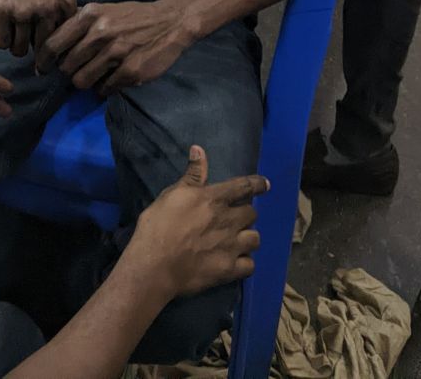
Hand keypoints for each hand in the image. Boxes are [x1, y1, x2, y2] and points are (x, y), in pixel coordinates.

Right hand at [0, 0, 77, 56]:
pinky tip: (0, 24)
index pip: (63, 39)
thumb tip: (60, 40)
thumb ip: (61, 8)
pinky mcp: (0, 12)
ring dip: (14, 43)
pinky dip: (0, 38)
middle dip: (32, 47)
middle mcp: (47, 9)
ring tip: (11, 28)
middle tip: (24, 37)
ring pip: (19, 49)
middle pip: (41, 48)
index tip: (42, 41)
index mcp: (65, 2)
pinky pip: (1, 42)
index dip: (52, 43)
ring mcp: (23, 12)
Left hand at [36, 0, 190, 94]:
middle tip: (77, 70)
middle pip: (66, 67)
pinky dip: (104, 88)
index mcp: (89, 15)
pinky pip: (104, 89)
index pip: (54, 44)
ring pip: (82, 81)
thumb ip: (78, 22)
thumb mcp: (103, 9)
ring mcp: (115, 53)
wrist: (170, 22)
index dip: (44, 60)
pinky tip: (112, 78)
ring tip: (95, 74)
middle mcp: (100, 33)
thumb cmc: (132, 16)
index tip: (43, 68)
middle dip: (68, 72)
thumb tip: (49, 36)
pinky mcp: (130, 71)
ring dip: (85, 82)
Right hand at [131, 147, 267, 298]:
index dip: (257, 184)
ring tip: (239, 239)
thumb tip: (199, 149)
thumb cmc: (159, 225)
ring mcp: (231, 247)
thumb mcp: (172, 194)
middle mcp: (228, 221)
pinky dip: (245, 263)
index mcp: (214, 199)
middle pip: (252, 213)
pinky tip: (236, 262)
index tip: (266, 184)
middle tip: (237, 217)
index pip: (243, 187)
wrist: (154, 264)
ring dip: (248, 237)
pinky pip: (250, 266)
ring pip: (255, 239)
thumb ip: (191, 175)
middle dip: (247, 213)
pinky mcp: (229, 270)